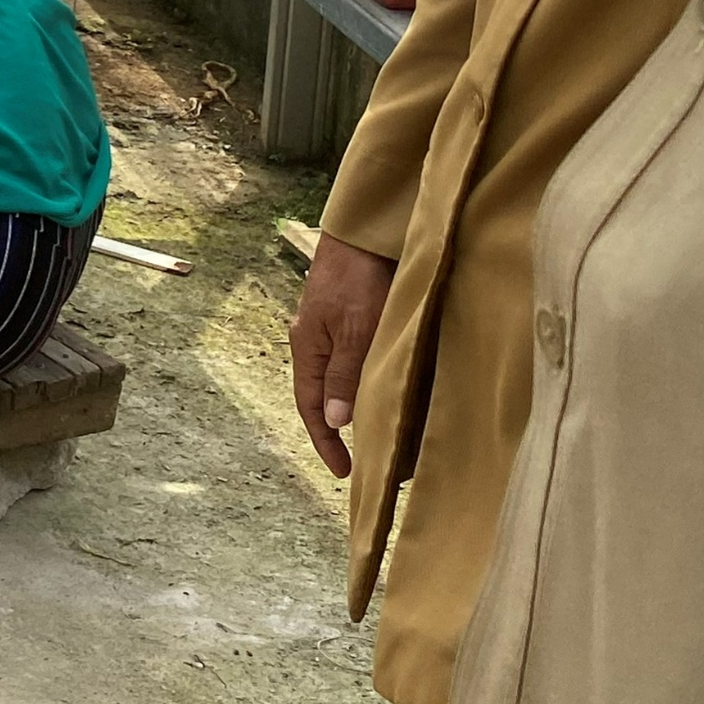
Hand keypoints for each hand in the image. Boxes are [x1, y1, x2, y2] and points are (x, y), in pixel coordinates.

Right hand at [286, 236, 397, 477]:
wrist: (368, 231)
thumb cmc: (357, 277)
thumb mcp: (354, 329)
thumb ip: (345, 374)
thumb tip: (336, 421)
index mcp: (309, 348)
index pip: (311, 406)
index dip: (326, 442)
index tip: (345, 472)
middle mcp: (319, 343)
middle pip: (328, 396)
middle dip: (346, 430)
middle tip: (376, 459)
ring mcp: (336, 330)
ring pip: (347, 380)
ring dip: (363, 407)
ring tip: (390, 432)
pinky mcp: (357, 318)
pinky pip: (363, 362)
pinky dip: (375, 383)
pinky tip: (394, 390)